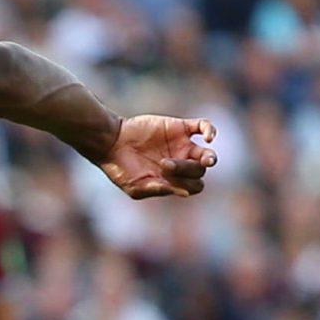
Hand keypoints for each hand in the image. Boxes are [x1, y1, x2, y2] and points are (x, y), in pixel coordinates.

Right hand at [98, 115, 216, 200]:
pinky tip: (208, 138)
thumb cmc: (120, 169)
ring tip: (203, 158)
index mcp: (173, 179)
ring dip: (208, 158)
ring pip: (207, 153)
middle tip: (163, 164)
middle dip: (185, 170)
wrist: (110, 143)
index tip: (166, 178)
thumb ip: (160, 189)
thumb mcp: (136, 187)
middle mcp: (181, 163)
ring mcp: (182, 145)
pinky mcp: (179, 127)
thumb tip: (185, 193)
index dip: (186, 185)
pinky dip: (210, 131)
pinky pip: (204, 126)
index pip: (194, 186)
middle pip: (199, 171)